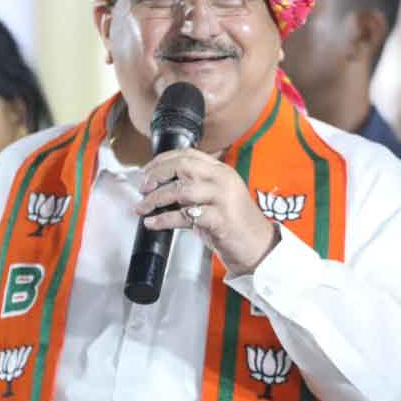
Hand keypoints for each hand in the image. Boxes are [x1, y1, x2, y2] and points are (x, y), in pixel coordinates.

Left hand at [135, 148, 278, 276]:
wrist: (258, 246)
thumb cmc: (234, 224)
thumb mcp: (216, 197)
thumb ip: (195, 187)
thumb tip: (160, 186)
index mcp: (221, 171)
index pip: (188, 154)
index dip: (163, 160)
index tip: (146, 170)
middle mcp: (223, 180)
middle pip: (183, 166)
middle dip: (157, 175)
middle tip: (143, 187)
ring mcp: (223, 199)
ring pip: (181, 190)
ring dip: (155, 199)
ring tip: (142, 208)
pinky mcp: (220, 220)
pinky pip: (185, 216)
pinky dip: (164, 219)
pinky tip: (153, 223)